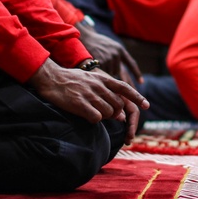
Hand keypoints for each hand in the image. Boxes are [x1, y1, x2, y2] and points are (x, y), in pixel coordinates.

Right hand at [29, 58, 147, 141]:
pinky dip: (94, 120)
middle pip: (118, 106)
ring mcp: (90, 94)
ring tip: (91, 112)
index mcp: (102, 78)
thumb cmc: (71, 81)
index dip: (137, 97)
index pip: (125, 87)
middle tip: (103, 114)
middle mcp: (98, 85)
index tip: (146, 105)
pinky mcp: (80, 104)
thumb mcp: (91, 80)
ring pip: (108, 113)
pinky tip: (85, 115)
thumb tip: (120, 115)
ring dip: (103, 117)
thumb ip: (106, 93)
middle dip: (115, 114)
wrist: (51, 78)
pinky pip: (96, 118)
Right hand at [76, 20, 143, 83]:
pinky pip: (102, 73)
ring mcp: (109, 58)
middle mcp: (116, 54)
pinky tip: (94, 66)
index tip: (141, 82)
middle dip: (112, 72)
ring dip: (104, 72)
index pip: (131, 63)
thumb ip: (117, 56)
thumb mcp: (111, 46)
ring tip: (97, 63)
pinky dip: (99, 72)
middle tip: (110, 71)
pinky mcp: (100, 62)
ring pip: (109, 73)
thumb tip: (121, 73)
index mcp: (120, 50)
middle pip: (117, 71)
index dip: (136, 73)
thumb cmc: (97, 43)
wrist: (85, 37)